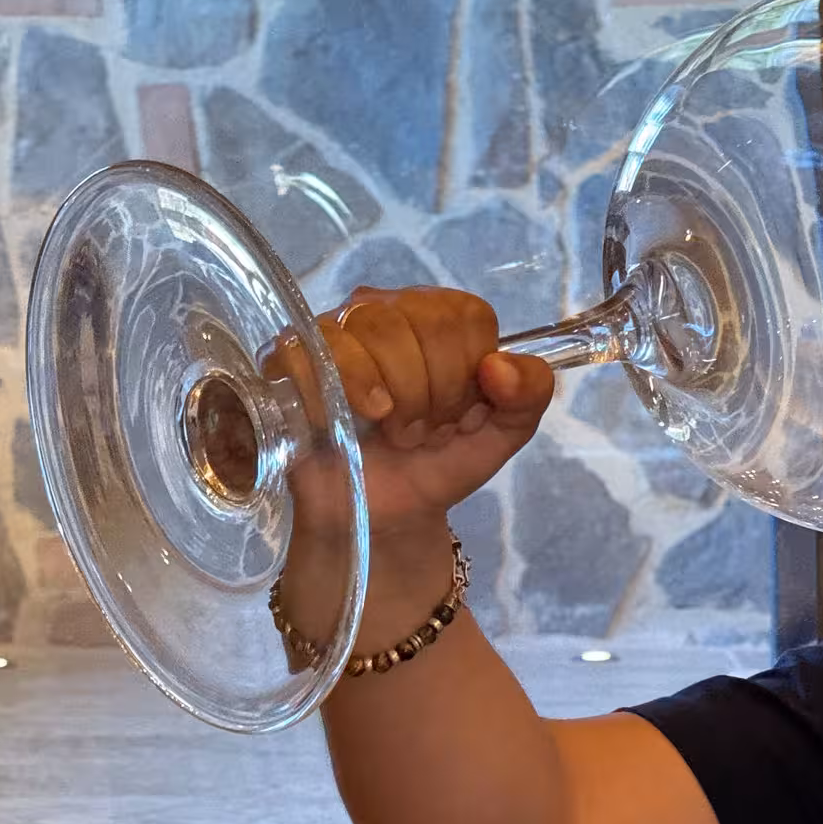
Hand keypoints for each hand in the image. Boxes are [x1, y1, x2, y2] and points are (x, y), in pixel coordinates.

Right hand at [267, 287, 554, 541]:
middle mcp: (389, 309)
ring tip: (396, 432)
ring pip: (374, 330)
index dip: (468, 376)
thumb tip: (499, 365)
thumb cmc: (439, 462)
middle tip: (426, 431)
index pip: (466, 316)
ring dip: (396, 399)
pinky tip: (350, 420)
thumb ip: (530, 395)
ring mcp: (336, 329)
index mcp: (442, 318)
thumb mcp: (504, 434)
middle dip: (436, 393)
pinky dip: (344, 394)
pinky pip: (316, 350)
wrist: (386, 514)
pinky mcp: (292, 356)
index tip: (461, 415)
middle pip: (423, 321)